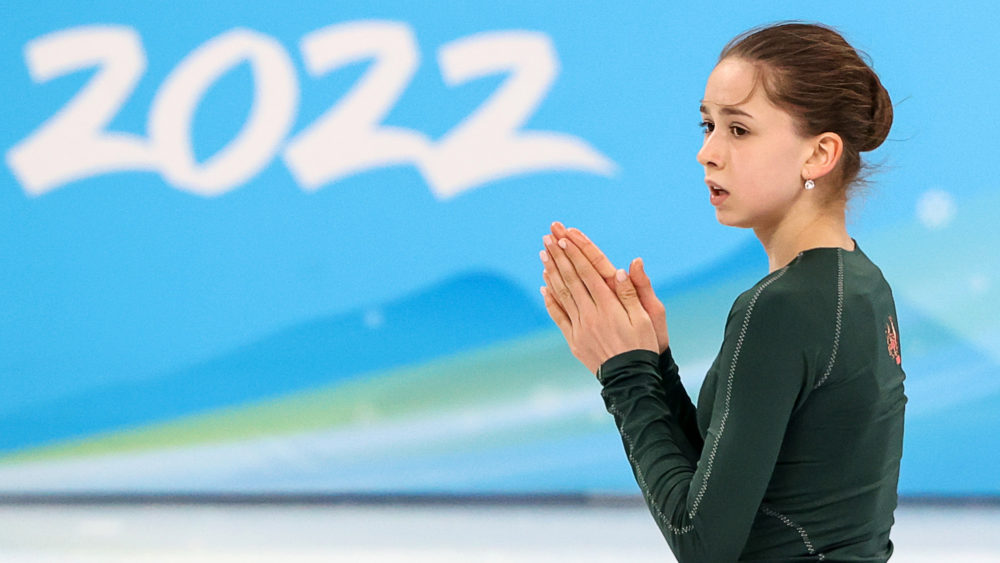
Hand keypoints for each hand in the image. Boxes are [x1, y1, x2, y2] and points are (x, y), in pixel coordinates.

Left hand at [540, 234, 657, 373]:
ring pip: (562, 294)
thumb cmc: (643, 345)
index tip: (564, 238)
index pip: (588, 273)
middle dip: (559, 256)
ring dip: (552, 272)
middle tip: (548, 238)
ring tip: (543, 254)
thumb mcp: (646, 317)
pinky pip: (558, 316)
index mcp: (609, 306)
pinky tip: (544, 286)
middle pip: (571, 279)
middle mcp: (591, 314)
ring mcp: (580, 327)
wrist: (631, 379)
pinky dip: (550, 300)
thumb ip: (632, 292)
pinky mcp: (574, 340)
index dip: (575, 255)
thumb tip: (623, 268)